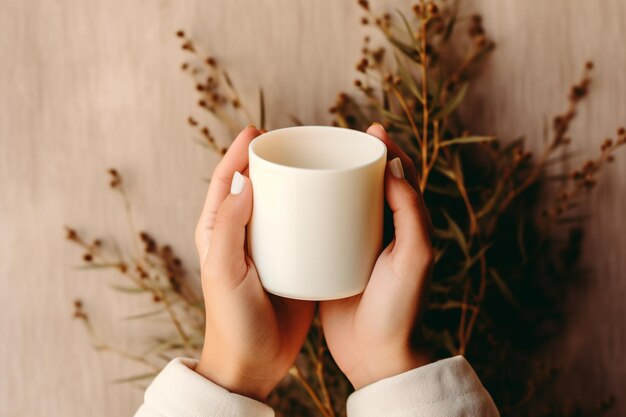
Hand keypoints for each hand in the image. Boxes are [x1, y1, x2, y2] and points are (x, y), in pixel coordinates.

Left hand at [194, 126, 315, 400]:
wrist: (254, 363)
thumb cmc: (231, 321)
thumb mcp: (223, 272)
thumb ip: (229, 227)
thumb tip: (246, 181)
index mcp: (218, 231)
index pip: (225, 181)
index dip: (238, 153)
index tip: (258, 131)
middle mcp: (243, 234)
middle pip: (257, 185)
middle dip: (271, 160)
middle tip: (293, 140)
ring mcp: (270, 247)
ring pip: (283, 204)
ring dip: (297, 182)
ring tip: (317, 163)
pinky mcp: (294, 262)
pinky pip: (304, 229)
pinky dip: (316, 212)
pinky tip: (335, 203)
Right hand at [319, 123, 433, 389]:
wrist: (376, 355)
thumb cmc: (400, 308)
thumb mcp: (414, 257)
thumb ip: (410, 211)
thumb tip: (394, 166)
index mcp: (407, 226)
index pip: (401, 176)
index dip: (389, 148)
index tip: (369, 129)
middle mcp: (384, 231)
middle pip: (369, 183)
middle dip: (354, 158)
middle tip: (333, 140)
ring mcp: (356, 245)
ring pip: (343, 202)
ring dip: (328, 181)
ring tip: (308, 162)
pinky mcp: (333, 261)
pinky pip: (323, 228)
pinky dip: (311, 211)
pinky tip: (292, 201)